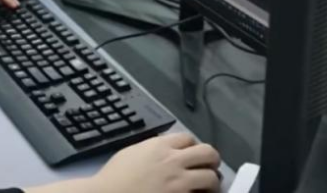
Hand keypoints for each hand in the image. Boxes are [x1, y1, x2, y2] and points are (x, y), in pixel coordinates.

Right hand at [88, 133, 220, 192]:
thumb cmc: (114, 177)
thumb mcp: (132, 152)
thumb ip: (151, 148)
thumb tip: (164, 148)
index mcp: (160, 146)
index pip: (188, 138)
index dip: (192, 146)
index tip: (191, 154)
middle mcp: (173, 161)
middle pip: (208, 153)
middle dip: (211, 160)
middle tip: (208, 167)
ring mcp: (179, 183)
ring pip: (211, 177)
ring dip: (211, 181)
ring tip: (207, 187)